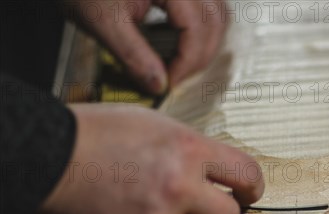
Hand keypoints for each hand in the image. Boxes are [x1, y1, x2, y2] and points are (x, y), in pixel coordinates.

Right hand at [40, 104, 263, 213]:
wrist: (48, 156)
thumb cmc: (97, 132)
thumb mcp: (155, 123)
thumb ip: (191, 147)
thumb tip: (212, 169)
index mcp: (190, 151)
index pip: (247, 175)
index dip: (252, 188)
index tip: (246, 194)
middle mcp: (181, 188)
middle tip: (198, 208)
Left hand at [63, 0, 226, 93]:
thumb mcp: (103, 19)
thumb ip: (132, 54)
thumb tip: (159, 85)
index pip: (196, 27)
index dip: (187, 61)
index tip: (170, 82)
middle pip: (215, 19)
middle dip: (199, 55)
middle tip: (176, 76)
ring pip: (218, 12)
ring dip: (205, 41)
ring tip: (180, 62)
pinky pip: (209, 5)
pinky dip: (202, 27)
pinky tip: (182, 42)